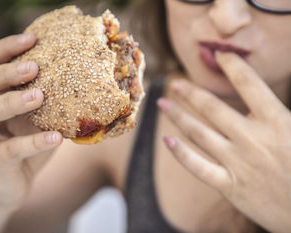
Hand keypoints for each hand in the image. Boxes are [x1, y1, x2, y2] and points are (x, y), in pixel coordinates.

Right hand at [0, 33, 62, 211]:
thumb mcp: (36, 116)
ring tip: (39, 96)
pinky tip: (55, 137)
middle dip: (7, 72)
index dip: (6, 48)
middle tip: (34, 66)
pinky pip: (11, 149)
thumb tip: (85, 77)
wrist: (9, 185)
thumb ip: (49, 98)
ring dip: (12, 101)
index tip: (32, 38)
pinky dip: (34, 142)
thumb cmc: (24, 143)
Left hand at [158, 52, 290, 232]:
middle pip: (213, 108)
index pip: (249, 84)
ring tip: (162, 103)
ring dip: (178, 116)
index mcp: (277, 122)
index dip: (233, 66)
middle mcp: (252, 139)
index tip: (220, 55)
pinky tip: (166, 140)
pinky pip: (198, 167)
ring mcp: (238, 163)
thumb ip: (283, 112)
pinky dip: (181, 154)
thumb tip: (267, 95)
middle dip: (192, 93)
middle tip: (176, 83)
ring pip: (200, 133)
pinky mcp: (230, 186)